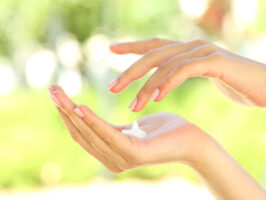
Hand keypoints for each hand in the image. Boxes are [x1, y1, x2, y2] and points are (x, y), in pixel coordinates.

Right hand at [49, 85, 265, 198]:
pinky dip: (92, 122)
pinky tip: (80, 107)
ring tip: (59, 95)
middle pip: (82, 133)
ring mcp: (122, 159)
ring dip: (73, 114)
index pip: (83, 133)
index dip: (67, 115)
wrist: (191, 139)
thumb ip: (112, 129)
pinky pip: (108, 134)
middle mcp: (113, 159)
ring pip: (91, 134)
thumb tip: (95, 120)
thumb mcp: (132, 128)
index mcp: (112, 151)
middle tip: (52, 90)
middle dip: (64, 111)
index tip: (57, 95)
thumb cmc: (164, 131)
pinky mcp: (134, 154)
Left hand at [108, 38, 265, 111]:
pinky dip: (167, 84)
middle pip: (153, 54)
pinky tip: (155, 98)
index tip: (111, 50)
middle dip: (130, 71)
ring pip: (165, 64)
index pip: (154, 45)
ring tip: (132, 105)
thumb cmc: (236, 83)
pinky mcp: (214, 62)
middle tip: (111, 88)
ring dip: (146, 85)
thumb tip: (168, 79)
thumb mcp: (205, 75)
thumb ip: (186, 72)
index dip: (132, 46)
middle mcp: (192, 46)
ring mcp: (203, 51)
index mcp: (188, 50)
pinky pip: (184, 70)